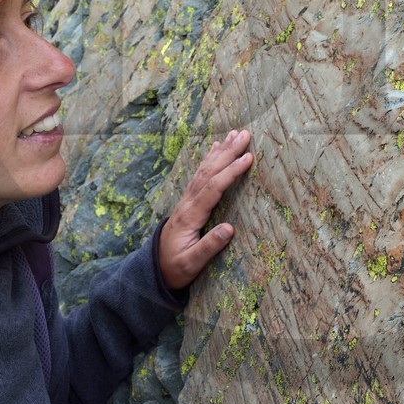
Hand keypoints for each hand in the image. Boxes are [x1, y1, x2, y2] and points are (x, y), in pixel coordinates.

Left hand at [158, 129, 252, 290]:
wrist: (154, 269)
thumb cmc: (175, 268)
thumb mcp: (191, 264)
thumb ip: (209, 246)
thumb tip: (230, 228)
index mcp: (190, 216)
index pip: (212, 188)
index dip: (230, 172)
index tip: (248, 158)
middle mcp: (188, 203)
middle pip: (209, 172)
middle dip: (228, 152)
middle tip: (245, 134)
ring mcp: (187, 200)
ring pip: (204, 170)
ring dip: (220, 151)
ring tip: (235, 134)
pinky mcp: (188, 201)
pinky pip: (200, 174)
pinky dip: (209, 159)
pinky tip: (216, 147)